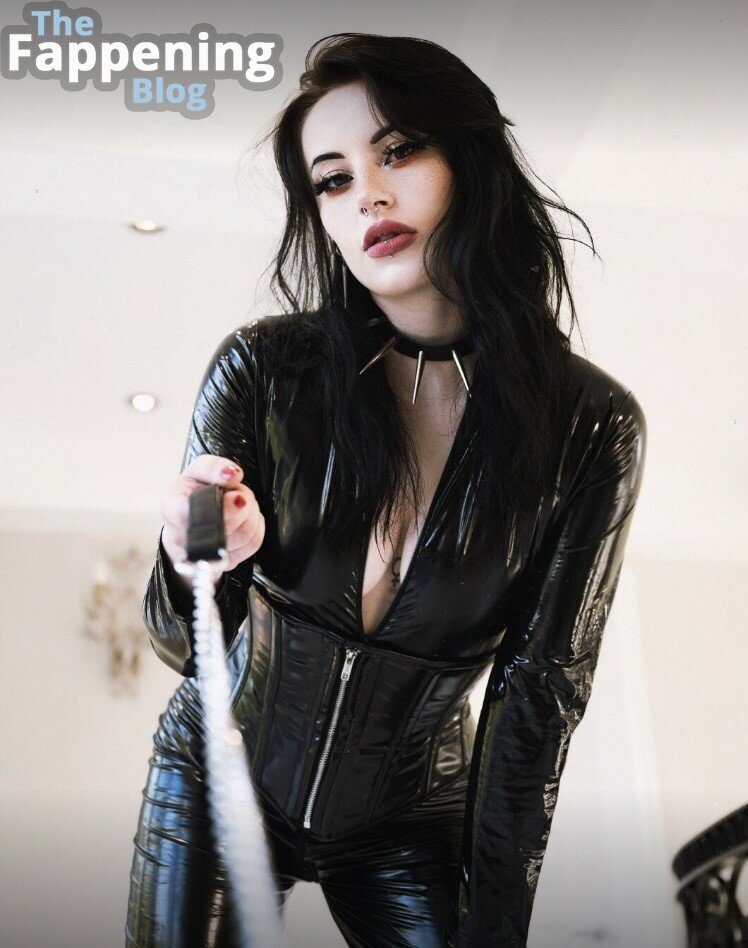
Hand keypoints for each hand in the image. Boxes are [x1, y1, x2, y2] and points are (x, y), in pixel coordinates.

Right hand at [160, 454, 264, 572]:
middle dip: (241, 502)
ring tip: (240, 502)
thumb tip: (232, 474)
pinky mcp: (225, 562)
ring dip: (250, 512)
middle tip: (237, 491)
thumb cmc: (194, 494)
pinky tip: (245, 517)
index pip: (191, 515)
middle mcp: (184, 538)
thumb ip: (213, 467)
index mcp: (172, 508)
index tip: (236, 494)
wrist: (194, 522)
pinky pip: (252, 543)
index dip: (220, 508)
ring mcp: (205, 555)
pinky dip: (256, 525)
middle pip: (226, 526)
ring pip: (243, 534)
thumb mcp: (198, 471)